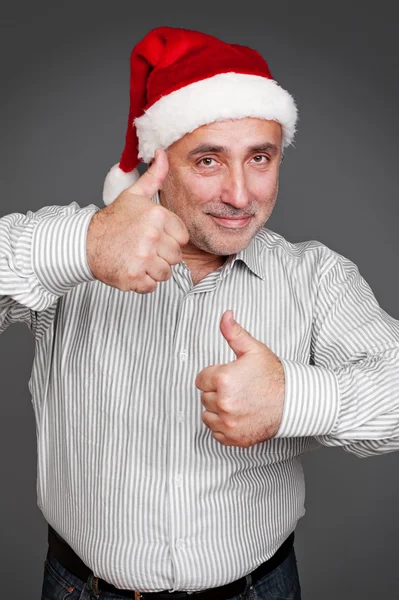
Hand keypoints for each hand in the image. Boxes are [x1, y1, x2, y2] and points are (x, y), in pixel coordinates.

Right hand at [87, 149, 188, 292]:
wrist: (85, 243)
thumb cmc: (113, 221)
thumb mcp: (134, 195)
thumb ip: (154, 177)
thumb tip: (163, 154)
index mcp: (157, 216)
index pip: (182, 238)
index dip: (169, 239)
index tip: (153, 237)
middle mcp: (152, 236)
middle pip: (175, 257)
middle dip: (161, 256)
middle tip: (142, 249)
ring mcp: (143, 258)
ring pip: (165, 273)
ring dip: (153, 270)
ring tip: (137, 259)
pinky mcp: (134, 277)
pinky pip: (152, 286)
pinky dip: (142, 283)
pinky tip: (131, 269)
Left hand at [195, 310, 284, 447]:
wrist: (294, 402)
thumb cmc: (274, 376)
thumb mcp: (254, 350)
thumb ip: (234, 333)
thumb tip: (225, 315)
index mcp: (223, 379)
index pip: (201, 379)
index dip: (214, 376)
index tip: (229, 377)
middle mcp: (223, 403)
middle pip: (204, 397)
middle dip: (216, 392)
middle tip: (237, 389)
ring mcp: (228, 423)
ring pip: (207, 415)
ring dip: (217, 410)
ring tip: (237, 402)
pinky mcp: (234, 438)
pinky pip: (216, 433)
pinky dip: (224, 426)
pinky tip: (238, 416)